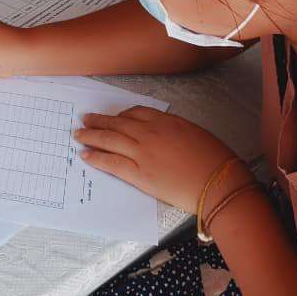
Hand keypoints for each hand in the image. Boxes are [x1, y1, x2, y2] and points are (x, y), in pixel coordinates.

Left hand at [74, 108, 242, 212]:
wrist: (218, 183)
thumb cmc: (214, 160)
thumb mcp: (194, 133)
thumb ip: (173, 129)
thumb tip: (161, 133)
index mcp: (165, 121)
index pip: (135, 112)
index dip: (120, 116)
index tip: (114, 118)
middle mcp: (150, 132)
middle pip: (117, 123)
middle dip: (99, 121)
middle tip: (85, 119)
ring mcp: (142, 153)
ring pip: (110, 140)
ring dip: (91, 136)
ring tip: (78, 134)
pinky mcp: (140, 174)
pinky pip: (112, 163)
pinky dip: (96, 158)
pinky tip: (85, 155)